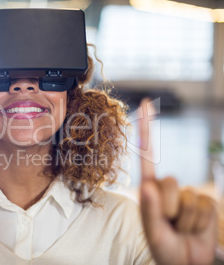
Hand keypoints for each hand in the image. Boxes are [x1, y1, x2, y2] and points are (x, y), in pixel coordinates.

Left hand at [138, 98, 216, 264]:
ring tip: (180, 229)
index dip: (148, 129)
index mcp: (149, 189)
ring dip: (186, 219)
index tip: (145, 103)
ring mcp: (187, 195)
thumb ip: (150, 211)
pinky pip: (205, 206)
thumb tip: (148, 187)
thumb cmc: (164, 248)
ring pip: (190, 197)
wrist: (186, 262)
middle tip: (168, 224)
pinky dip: (199, 223)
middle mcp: (167, 188)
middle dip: (169, 208)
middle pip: (171, 182)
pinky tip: (193, 229)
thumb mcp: (153, 232)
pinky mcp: (205, 203)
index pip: (147, 154)